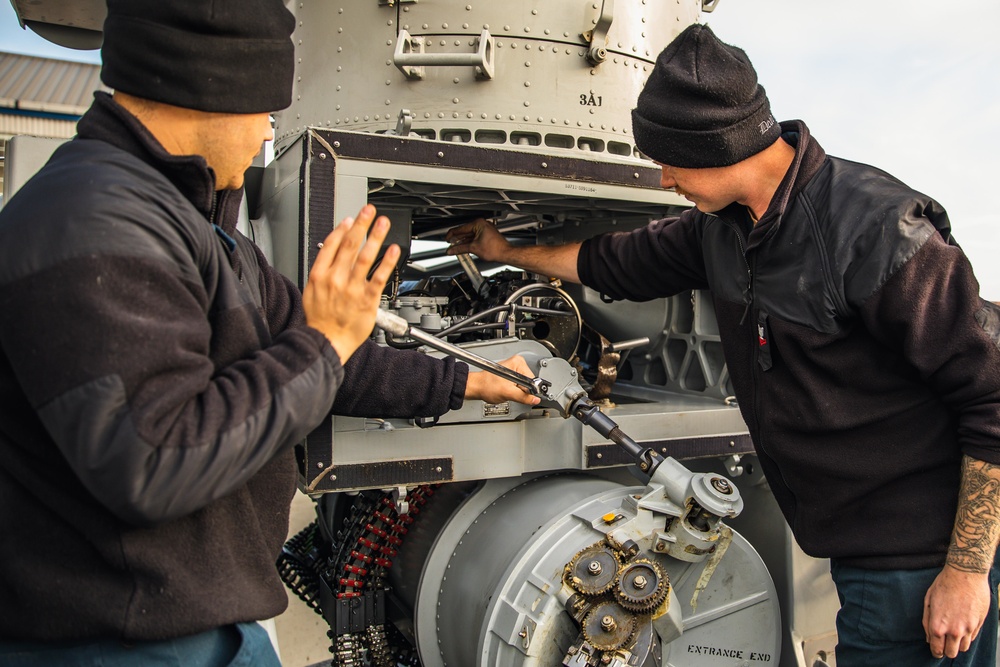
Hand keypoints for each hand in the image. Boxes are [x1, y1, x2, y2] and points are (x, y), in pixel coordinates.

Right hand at [303, 205, 399, 363]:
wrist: (327, 342)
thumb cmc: (320, 320)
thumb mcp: (310, 291)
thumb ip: (321, 272)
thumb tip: (330, 254)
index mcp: (319, 275)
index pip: (332, 245)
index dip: (343, 229)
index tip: (351, 219)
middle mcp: (336, 279)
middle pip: (349, 246)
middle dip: (361, 225)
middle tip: (369, 211)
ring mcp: (352, 289)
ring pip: (365, 257)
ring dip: (375, 237)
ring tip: (382, 223)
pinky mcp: (367, 300)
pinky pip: (379, 277)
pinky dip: (386, 262)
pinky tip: (393, 250)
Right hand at [445, 218, 509, 262]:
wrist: (505, 253)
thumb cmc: (495, 249)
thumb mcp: (474, 248)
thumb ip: (460, 249)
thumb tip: (451, 250)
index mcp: (478, 224)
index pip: (460, 229)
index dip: (451, 235)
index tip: (446, 239)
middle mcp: (481, 224)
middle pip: (464, 232)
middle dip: (457, 239)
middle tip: (449, 245)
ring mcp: (484, 229)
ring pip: (469, 235)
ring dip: (462, 242)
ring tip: (455, 247)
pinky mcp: (486, 235)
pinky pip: (474, 237)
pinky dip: (468, 242)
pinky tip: (464, 247)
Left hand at [464, 355, 540, 405]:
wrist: (477, 386)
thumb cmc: (487, 385)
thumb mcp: (508, 393)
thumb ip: (524, 397)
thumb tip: (535, 399)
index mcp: (518, 363)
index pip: (532, 380)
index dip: (528, 391)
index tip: (524, 396)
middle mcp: (518, 363)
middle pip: (529, 383)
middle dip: (522, 391)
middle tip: (511, 392)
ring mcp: (514, 368)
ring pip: (525, 385)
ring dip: (518, 391)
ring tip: (508, 390)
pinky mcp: (512, 373)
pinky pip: (520, 384)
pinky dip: (515, 389)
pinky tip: (507, 389)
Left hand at [923, 564, 990, 658]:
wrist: (965, 574)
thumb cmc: (944, 585)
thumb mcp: (928, 601)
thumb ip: (927, 622)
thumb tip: (929, 638)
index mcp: (938, 626)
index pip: (937, 650)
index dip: (936, 652)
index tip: (936, 650)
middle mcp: (954, 630)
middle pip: (951, 653)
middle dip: (947, 650)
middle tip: (944, 643)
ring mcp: (968, 628)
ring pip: (963, 648)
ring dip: (958, 644)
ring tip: (953, 634)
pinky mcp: (979, 623)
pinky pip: (972, 638)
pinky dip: (967, 636)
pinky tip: (962, 626)